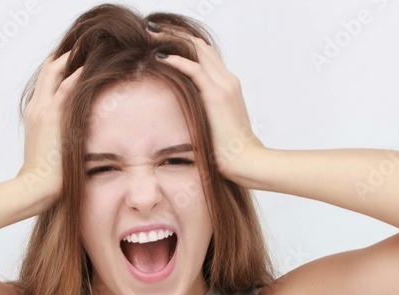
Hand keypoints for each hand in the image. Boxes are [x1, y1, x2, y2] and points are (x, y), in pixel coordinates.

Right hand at [16, 51, 84, 207]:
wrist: (35, 186)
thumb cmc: (46, 176)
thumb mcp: (53, 149)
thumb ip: (61, 136)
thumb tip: (77, 139)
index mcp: (36, 113)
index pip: (47, 82)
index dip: (60, 69)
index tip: (79, 62)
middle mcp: (37, 106)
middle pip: (48, 70)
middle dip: (66, 56)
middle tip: (87, 47)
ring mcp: (43, 109)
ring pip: (55, 71)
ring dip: (73, 58)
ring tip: (91, 48)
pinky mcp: (52, 115)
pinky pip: (67, 86)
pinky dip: (79, 73)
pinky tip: (92, 65)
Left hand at [147, 26, 265, 184]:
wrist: (246, 161)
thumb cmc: (229, 151)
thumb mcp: (214, 125)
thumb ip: (203, 113)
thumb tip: (183, 116)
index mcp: (228, 85)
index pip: (205, 54)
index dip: (184, 43)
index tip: (163, 39)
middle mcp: (227, 79)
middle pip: (200, 45)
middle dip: (175, 34)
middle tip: (152, 29)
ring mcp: (224, 85)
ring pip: (197, 50)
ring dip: (173, 39)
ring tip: (152, 34)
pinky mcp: (216, 95)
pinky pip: (194, 69)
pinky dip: (176, 60)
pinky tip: (159, 56)